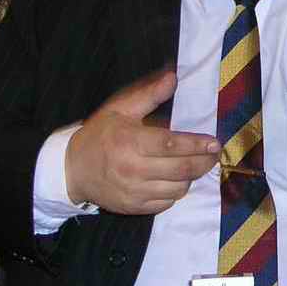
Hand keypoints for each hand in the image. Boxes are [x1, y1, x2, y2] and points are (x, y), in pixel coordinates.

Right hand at [65, 68, 220, 214]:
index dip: (196, 145)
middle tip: (214, 154)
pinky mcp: (135, 207)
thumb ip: (148, 95)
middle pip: (180, 170)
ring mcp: (134, 191)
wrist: (73, 169)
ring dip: (191, 176)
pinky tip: (177, 179)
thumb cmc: (100, 135)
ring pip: (177, 188)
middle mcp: (133, 169)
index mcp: (131, 142)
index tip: (214, 143)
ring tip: (196, 164)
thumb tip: (173, 78)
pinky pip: (166, 203)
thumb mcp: (119, 109)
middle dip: (203, 162)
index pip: (171, 145)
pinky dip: (176, 191)